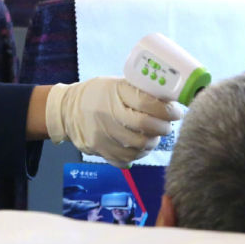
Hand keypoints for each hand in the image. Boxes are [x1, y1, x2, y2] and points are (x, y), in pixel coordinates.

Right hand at [45, 76, 182, 167]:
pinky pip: (128, 159)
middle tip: (167, 124)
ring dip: (152, 142)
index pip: (147, 103)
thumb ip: (140, 91)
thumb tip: (170, 100)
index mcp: (114, 93)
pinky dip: (139, 153)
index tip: (176, 111)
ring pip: (139, 146)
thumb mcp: (116, 84)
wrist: (68, 110)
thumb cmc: (98, 94)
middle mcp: (108, 114)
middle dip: (163, 127)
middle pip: (145, 127)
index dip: (167, 110)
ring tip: (153, 135)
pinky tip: (140, 145)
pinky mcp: (101, 151)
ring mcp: (104, 135)